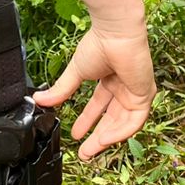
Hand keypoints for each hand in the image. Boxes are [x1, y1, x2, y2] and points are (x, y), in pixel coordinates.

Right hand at [33, 20, 156, 159]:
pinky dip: (120, 132)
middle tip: (84, 152)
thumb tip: (39, 99)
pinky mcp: (145, 93)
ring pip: (123, 123)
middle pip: (112, 119)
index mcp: (110, 80)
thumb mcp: (75, 72)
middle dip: (97, 136)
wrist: (114, 32)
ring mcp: (136, 91)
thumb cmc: (99, 43)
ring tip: (90, 150)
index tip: (75, 135)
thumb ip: (61, 90)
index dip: (87, 122)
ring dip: (107, 138)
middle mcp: (124, 87)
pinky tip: (104, 140)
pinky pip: (134, 120)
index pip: (99, 107)